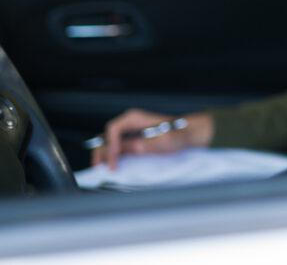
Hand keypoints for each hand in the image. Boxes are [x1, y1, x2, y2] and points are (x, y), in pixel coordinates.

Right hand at [90, 108, 214, 170]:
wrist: (186, 135)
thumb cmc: (177, 134)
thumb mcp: (160, 141)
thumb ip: (140, 145)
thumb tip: (123, 150)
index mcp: (134, 118)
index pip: (114, 129)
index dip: (111, 144)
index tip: (114, 158)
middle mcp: (128, 123)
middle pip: (107, 135)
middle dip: (102, 151)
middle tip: (100, 167)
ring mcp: (129, 132)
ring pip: (109, 142)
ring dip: (104, 155)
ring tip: (102, 168)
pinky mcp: (132, 141)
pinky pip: (117, 148)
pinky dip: (112, 157)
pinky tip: (112, 166)